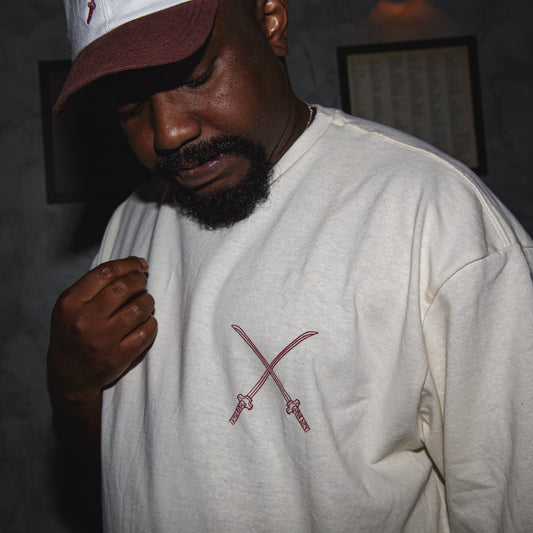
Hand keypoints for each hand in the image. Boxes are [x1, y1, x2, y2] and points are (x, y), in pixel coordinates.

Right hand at [48, 256, 156, 401]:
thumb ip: (97, 283)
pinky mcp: (119, 356)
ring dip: (148, 301)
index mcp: (71, 303)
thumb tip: (137, 264)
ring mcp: (102, 340)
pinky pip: (147, 330)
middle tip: (142, 283)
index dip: (129, 264)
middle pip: (125, 287)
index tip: (140, 264)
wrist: (70, 372)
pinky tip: (145, 322)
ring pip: (140, 307)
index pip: (106, 272)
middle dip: (140, 280)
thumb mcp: (72, 304)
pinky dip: (151, 322)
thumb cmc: (75, 330)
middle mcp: (85, 321)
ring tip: (144, 302)